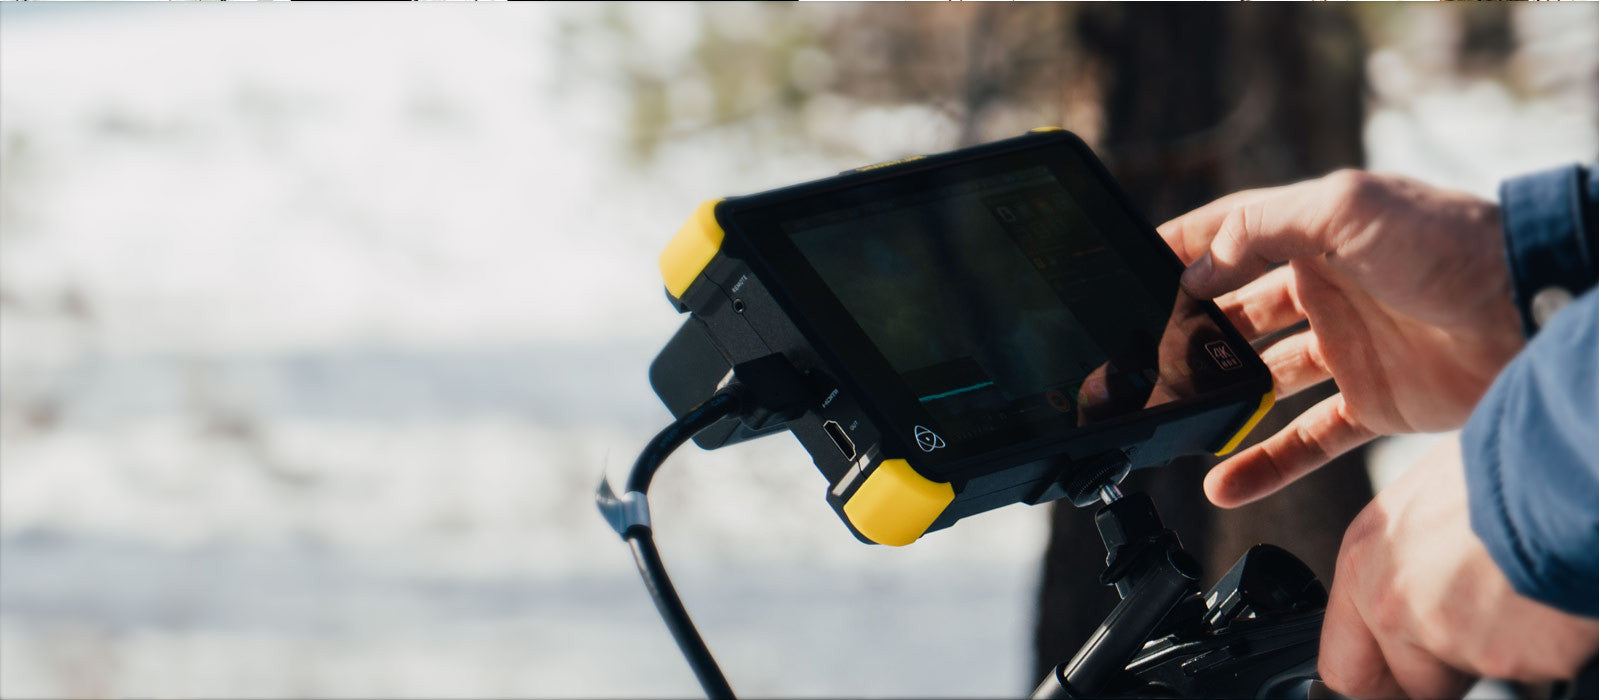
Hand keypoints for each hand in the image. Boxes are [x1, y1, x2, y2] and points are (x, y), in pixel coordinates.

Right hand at [1158, 171, 1525, 506]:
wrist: (1532, 308)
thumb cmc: (1449, 241)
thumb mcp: (1344, 207)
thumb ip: (1261, 227)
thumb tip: (1198, 268)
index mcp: (1313, 234)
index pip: (1227, 237)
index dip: (1178, 251)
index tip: (1126, 271)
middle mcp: (1325, 289)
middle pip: (1234, 315)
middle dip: (1186, 336)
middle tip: (1140, 362)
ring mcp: (1347, 348)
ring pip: (1262, 380)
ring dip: (1216, 400)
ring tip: (1168, 421)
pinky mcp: (1374, 403)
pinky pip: (1306, 440)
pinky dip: (1264, 465)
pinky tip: (1222, 483)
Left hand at [1318, 439, 1598, 697]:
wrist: (1557, 468)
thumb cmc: (1499, 467)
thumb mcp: (1423, 502)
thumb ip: (1404, 557)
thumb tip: (1416, 580)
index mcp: (1362, 563)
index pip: (1344, 666)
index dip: (1382, 676)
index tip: (1404, 674)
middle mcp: (1390, 605)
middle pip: (1409, 684)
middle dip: (1441, 676)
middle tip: (1479, 631)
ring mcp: (1444, 636)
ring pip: (1474, 672)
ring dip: (1499, 647)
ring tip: (1521, 588)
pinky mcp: (1503, 655)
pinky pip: (1526, 664)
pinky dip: (1542, 642)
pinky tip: (1547, 595)